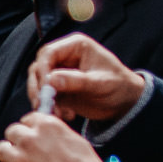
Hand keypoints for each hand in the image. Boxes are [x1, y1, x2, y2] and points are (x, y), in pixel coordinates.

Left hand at [0, 111, 108, 161]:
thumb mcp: (76, 141)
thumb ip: (56, 135)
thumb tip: (46, 136)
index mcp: (47, 126)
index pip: (28, 119)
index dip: (30, 128)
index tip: (32, 135)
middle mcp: (29, 139)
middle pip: (11, 132)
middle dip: (17, 140)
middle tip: (25, 150)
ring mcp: (19, 159)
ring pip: (0, 150)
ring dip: (7, 155)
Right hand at [29, 33, 149, 121]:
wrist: (124, 101)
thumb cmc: (119, 85)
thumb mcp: (100, 83)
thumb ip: (76, 81)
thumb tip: (51, 80)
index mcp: (75, 46)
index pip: (48, 53)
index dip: (43, 70)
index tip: (46, 89)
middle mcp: (64, 56)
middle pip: (38, 68)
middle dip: (39, 88)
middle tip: (46, 105)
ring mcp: (58, 72)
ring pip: (37, 83)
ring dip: (43, 100)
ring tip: (59, 114)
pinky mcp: (56, 87)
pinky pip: (44, 96)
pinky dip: (50, 107)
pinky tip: (65, 115)